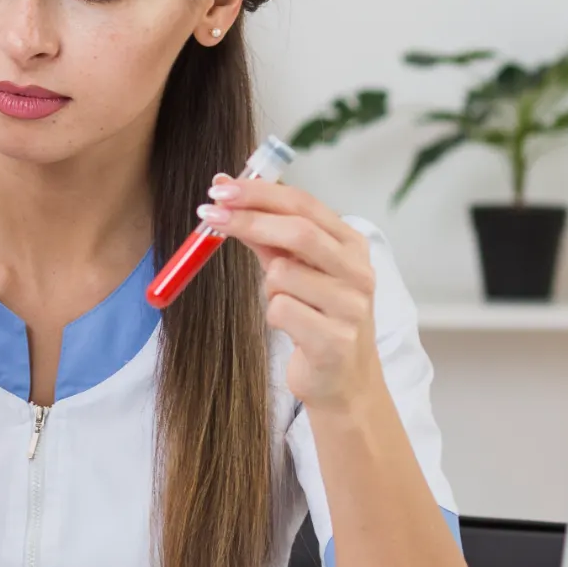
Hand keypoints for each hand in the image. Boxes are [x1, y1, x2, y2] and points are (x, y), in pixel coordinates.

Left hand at [196, 175, 381, 410]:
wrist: (342, 380)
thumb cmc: (316, 316)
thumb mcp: (296, 269)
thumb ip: (267, 234)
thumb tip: (226, 193)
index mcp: (351, 245)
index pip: (304, 204)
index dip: (259, 193)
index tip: (220, 187)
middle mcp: (358, 271)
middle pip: (299, 231)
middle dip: (249, 219)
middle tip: (209, 214)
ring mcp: (351, 306)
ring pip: (282, 274)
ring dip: (268, 287)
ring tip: (286, 304)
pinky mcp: (335, 341)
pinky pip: (280, 311)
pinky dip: (274, 316)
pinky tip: (293, 329)